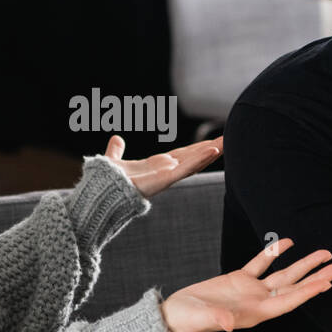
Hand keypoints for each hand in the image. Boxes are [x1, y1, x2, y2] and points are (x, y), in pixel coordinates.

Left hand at [103, 134, 221, 198]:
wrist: (102, 192)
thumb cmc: (108, 182)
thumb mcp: (114, 160)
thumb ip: (116, 150)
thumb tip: (116, 139)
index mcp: (157, 166)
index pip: (182, 155)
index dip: (197, 148)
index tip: (211, 142)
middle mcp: (166, 171)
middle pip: (193, 157)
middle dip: (211, 149)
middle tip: (228, 139)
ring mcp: (168, 176)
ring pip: (194, 162)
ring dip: (211, 152)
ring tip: (227, 142)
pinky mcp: (166, 180)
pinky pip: (186, 169)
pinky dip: (200, 160)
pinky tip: (213, 151)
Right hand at [158, 238, 331, 331]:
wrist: (175, 315)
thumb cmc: (188, 320)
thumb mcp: (203, 319)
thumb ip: (218, 319)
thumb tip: (230, 324)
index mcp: (256, 313)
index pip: (289, 300)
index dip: (308, 292)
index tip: (327, 282)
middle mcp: (259, 302)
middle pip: (295, 287)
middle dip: (317, 277)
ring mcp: (250, 291)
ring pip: (283, 275)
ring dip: (302, 264)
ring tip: (324, 253)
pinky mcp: (238, 279)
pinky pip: (260, 264)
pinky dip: (273, 253)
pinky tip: (285, 242)